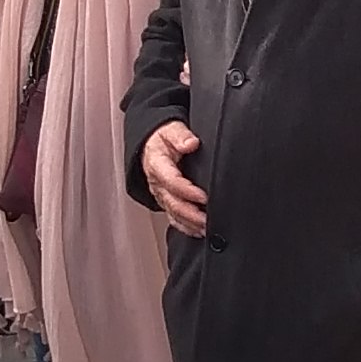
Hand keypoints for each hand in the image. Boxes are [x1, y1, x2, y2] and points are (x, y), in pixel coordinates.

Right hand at [140, 119, 207, 233]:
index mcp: (157, 165)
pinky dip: (186, 227)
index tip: (204, 196)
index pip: (171, 181)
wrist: (151, 146)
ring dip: (190, 223)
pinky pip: (174, 218)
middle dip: (191, 214)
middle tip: (209, 219)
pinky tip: (198, 231)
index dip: (187, 191)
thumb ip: (180, 136)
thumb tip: (191, 143)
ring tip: (207, 228)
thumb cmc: (163, 139)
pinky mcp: (166, 202)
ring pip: (174, 214)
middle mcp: (157, 184)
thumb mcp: (170, 130)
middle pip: (173, 203)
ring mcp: (161, 195)